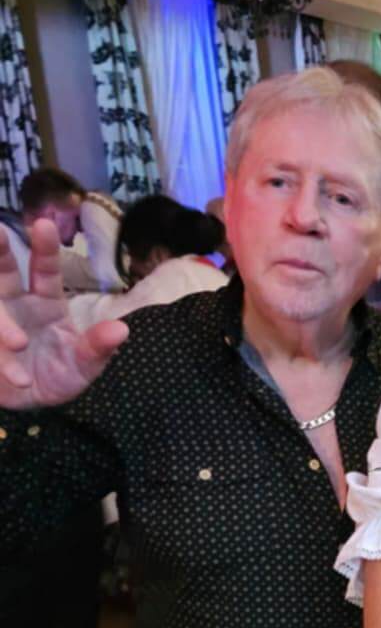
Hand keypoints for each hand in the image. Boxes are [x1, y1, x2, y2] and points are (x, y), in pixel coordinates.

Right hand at [0, 219, 127, 409]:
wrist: (31, 402)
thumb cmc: (59, 375)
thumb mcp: (84, 366)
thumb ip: (98, 348)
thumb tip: (122, 330)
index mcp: (44, 301)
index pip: (43, 269)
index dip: (44, 248)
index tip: (43, 224)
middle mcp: (15, 304)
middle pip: (3, 272)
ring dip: (2, 324)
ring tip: (19, 343)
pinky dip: (3, 363)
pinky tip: (19, 379)